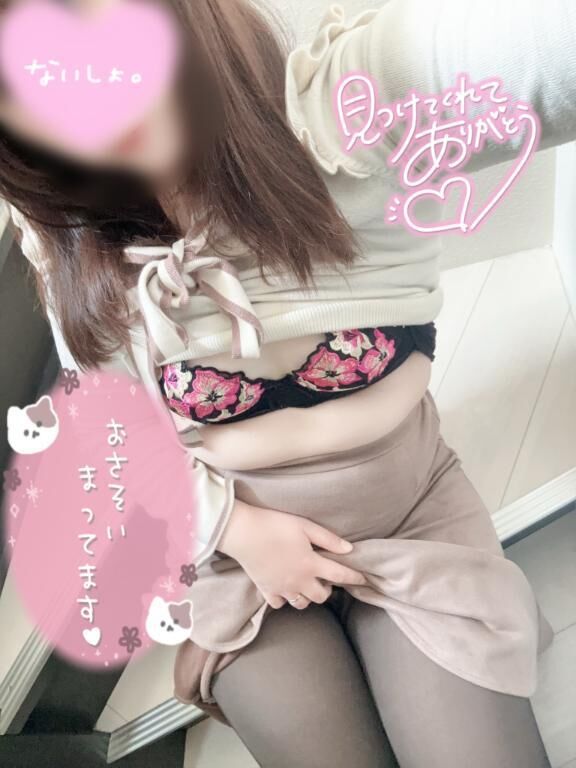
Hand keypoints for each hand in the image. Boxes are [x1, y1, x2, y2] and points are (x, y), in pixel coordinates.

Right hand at [217, 499, 366, 609]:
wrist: (244, 533)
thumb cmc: (275, 525)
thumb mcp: (306, 526)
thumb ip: (328, 539)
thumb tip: (349, 549)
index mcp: (311, 564)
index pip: (340, 575)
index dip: (354, 577)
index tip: (363, 579)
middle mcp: (299, 581)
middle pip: (322, 596)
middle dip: (328, 589)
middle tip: (326, 578)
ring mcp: (282, 588)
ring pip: (302, 603)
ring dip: (309, 596)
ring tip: (307, 583)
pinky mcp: (266, 589)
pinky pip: (280, 603)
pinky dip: (286, 599)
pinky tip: (286, 588)